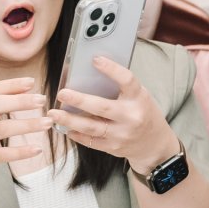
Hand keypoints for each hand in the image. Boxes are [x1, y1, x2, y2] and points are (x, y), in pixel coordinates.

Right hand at [0, 76, 54, 190]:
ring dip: (27, 125)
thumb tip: (24, 90)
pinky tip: (37, 149)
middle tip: (42, 100)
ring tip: (47, 122)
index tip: (32, 82)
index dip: (12, 84)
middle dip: (21, 101)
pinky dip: (21, 151)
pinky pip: (3, 154)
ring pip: (2, 129)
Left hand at [54, 56, 180, 170]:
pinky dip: (76, 134)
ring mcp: (122, 135)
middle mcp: (131, 117)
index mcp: (139, 99)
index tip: (95, 60)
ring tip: (54, 113)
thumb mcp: (139, 97)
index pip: (127, 80)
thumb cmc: (143, 114)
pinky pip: (90, 141)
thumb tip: (90, 73)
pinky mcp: (113, 148)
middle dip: (79, 100)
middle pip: (102, 107)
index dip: (111, 69)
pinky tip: (65, 127)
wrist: (154, 144)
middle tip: (62, 93)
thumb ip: (120, 88)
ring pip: (91, 127)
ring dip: (70, 120)